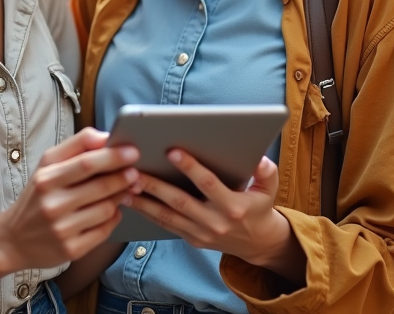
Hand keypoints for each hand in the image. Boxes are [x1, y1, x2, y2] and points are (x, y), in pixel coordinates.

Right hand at [0, 128, 139, 271]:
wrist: (14, 240)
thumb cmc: (37, 197)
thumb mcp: (46, 166)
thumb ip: (76, 146)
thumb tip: (105, 136)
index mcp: (46, 180)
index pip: (86, 163)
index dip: (113, 156)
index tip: (132, 151)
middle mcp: (53, 205)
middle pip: (100, 186)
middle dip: (123, 177)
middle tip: (135, 172)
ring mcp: (62, 230)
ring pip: (106, 209)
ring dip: (120, 197)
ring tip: (123, 191)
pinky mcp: (72, 250)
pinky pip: (104, 231)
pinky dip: (113, 218)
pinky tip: (111, 211)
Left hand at [128, 151, 296, 276]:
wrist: (257, 243)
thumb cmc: (259, 208)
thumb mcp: (269, 189)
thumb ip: (267, 172)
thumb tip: (259, 159)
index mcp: (233, 206)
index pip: (208, 184)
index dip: (190, 167)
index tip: (171, 151)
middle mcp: (215, 222)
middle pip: (179, 202)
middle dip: (155, 186)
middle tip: (134, 171)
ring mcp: (201, 233)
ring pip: (167, 217)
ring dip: (143, 202)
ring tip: (124, 186)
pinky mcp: (192, 240)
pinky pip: (166, 225)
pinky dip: (147, 213)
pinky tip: (132, 200)